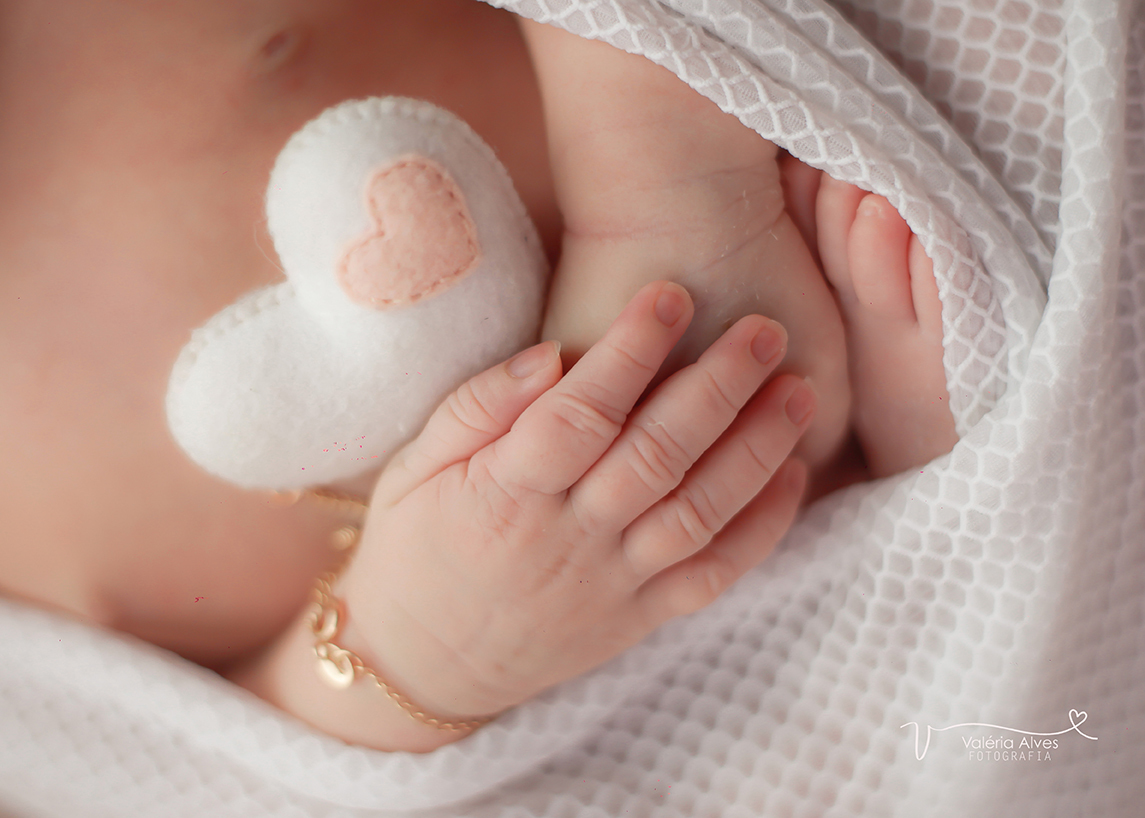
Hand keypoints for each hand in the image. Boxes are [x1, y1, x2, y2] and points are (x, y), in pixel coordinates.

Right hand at [339, 281, 815, 721]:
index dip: (630, 352)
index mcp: (507, 493)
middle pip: (657, 456)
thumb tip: (548, 354)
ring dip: (756, 450)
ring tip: (799, 391)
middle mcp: (569, 538)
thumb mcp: (414, 469)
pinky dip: (761, 528)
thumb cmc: (416, 548)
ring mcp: (613, 583)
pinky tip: (793, 475)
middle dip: (718, 388)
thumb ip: (475, 408)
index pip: (579, 415)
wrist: (424, 665)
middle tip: (765, 329)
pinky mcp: (641, 617)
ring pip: (698, 512)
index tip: (671, 294)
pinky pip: (712, 575)